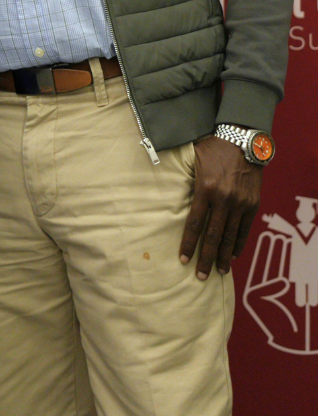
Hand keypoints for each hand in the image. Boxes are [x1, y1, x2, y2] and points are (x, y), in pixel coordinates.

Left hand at [179, 135, 263, 279]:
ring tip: (219, 271)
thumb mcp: (193, 161)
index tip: (183, 260)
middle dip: (206, 258)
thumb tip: (162, 191)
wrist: (242, 139)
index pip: (195, 223)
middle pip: (213, 235)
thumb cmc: (212, 148)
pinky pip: (245, 228)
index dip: (188, 243)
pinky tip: (234, 255)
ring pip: (231, 236)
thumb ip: (183, 180)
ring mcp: (241, 203)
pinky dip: (239, 243)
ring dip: (224, 256)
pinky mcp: (253, 203)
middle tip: (200, 276)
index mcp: (205, 188)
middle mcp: (224, 199)